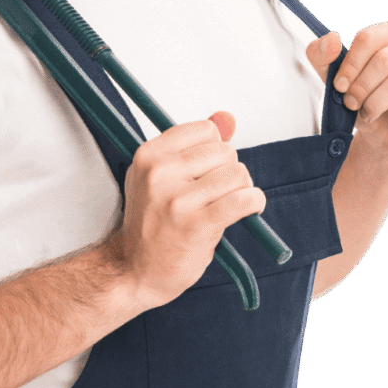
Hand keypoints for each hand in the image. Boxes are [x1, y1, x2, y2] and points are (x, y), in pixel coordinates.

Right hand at [114, 112, 265, 307]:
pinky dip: (254, 203)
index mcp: (149, 154)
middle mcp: (161, 173)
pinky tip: (247, 211)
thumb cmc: (152, 222)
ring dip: (242, 189)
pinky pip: (244, 200)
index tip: (207, 170)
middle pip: (225, 151)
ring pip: (238, 174)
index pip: (206, 130)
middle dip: (229, 171)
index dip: (214, 150)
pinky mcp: (198, 225)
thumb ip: (196, 144)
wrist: (134, 270)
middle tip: (215, 194)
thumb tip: (228, 118)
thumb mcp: (162, 176)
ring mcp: (178, 199)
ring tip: (225, 205)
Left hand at [306, 23, 387, 165]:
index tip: (339, 86)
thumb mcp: (334, 78)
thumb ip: (322, 55)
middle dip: (361, 87)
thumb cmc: (363, 99)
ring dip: (377, 103)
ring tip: (369, 112)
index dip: (350, 66)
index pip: (369, 39)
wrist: (384, 134)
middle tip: (352, 103)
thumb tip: (331, 38)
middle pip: (384, 60)